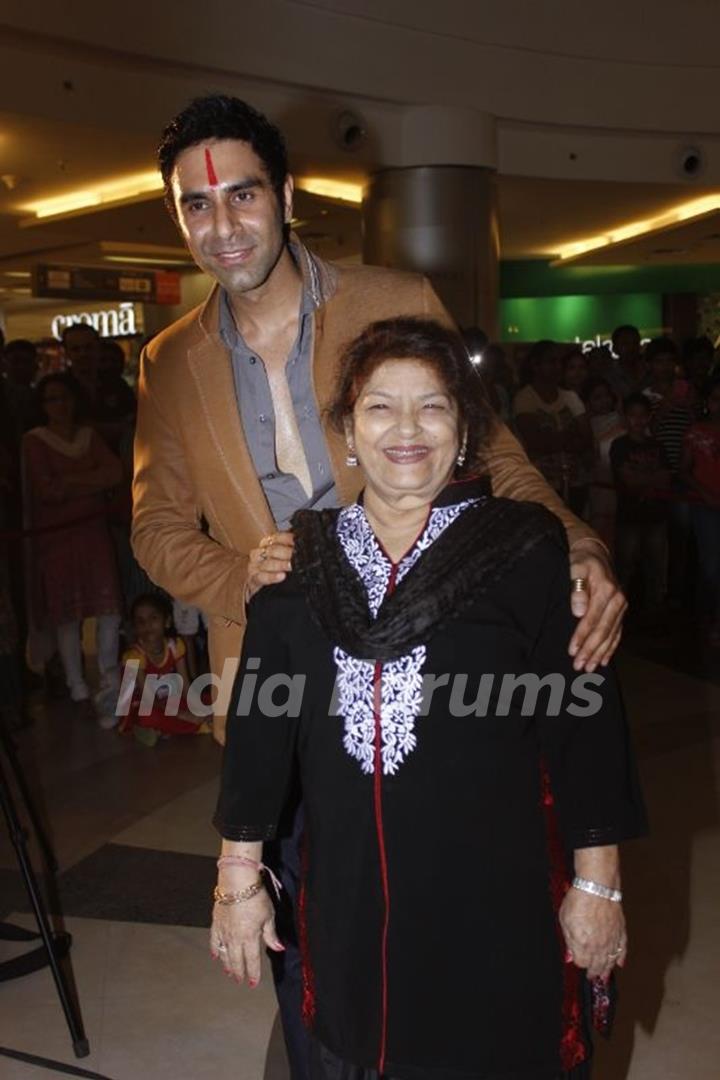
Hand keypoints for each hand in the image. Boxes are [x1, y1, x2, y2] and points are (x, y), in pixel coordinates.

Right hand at [209, 887, 283, 986]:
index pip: (252, 960)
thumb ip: (271, 934)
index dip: (253, 973)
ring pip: (224, 954)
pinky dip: (215, 950)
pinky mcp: (216, 923)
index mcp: (250, 937)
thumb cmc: (255, 896)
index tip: (253, 983)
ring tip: (229, 973)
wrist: (236, 881)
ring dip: (227, 965)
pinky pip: (214, 941)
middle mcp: (235, 938)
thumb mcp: (268, 915)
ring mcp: (224, 931)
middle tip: (240, 981)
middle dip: (239, 972)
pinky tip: (215, 956)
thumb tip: (278, 948)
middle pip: (236, 960)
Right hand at [245, 531, 293, 602]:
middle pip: (273, 550)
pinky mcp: (253, 579)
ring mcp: (254, 566)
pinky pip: (262, 577)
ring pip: (268, 563)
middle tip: (298, 556)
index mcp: (265, 543)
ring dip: (281, 565)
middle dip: (287, 553)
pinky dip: (272, 576)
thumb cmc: (271, 568)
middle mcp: (259, 553)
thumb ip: (289, 550)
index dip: (289, 539)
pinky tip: (281, 576)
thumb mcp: (279, 557)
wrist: (254, 583)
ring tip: (291, 566)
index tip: (300, 542)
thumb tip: (303, 545)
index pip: (277, 537)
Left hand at [559, 887, 626, 979]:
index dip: (578, 962)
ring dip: (607, 969)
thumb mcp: (565, 920)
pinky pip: (622, 949)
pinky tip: (619, 963)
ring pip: (610, 960)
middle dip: (593, 971)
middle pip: (597, 965)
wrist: (597, 887)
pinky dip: (621, 957)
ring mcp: (611, 940)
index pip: (581, 963)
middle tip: (592, 976)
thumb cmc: (578, 901)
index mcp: (583, 945)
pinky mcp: (620, 931)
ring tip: (604, 976)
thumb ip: (568, 940)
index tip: (577, 959)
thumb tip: (569, 956)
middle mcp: (598, 946)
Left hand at [568, 541, 626, 671]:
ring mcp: (621, 607)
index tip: (572, 651)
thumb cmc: (582, 561)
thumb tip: (578, 611)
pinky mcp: (620, 611)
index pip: (592, 619)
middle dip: (591, 650)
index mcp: (607, 590)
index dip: (582, 636)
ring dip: (600, 653)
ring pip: (611, 635)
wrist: (596, 554)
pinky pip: (617, 633)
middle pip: (603, 631)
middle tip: (579, 666)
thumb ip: (577, 588)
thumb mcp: (576, 567)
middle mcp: (617, 600)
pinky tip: (605, 661)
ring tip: (589, 668)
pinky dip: (611, 648)